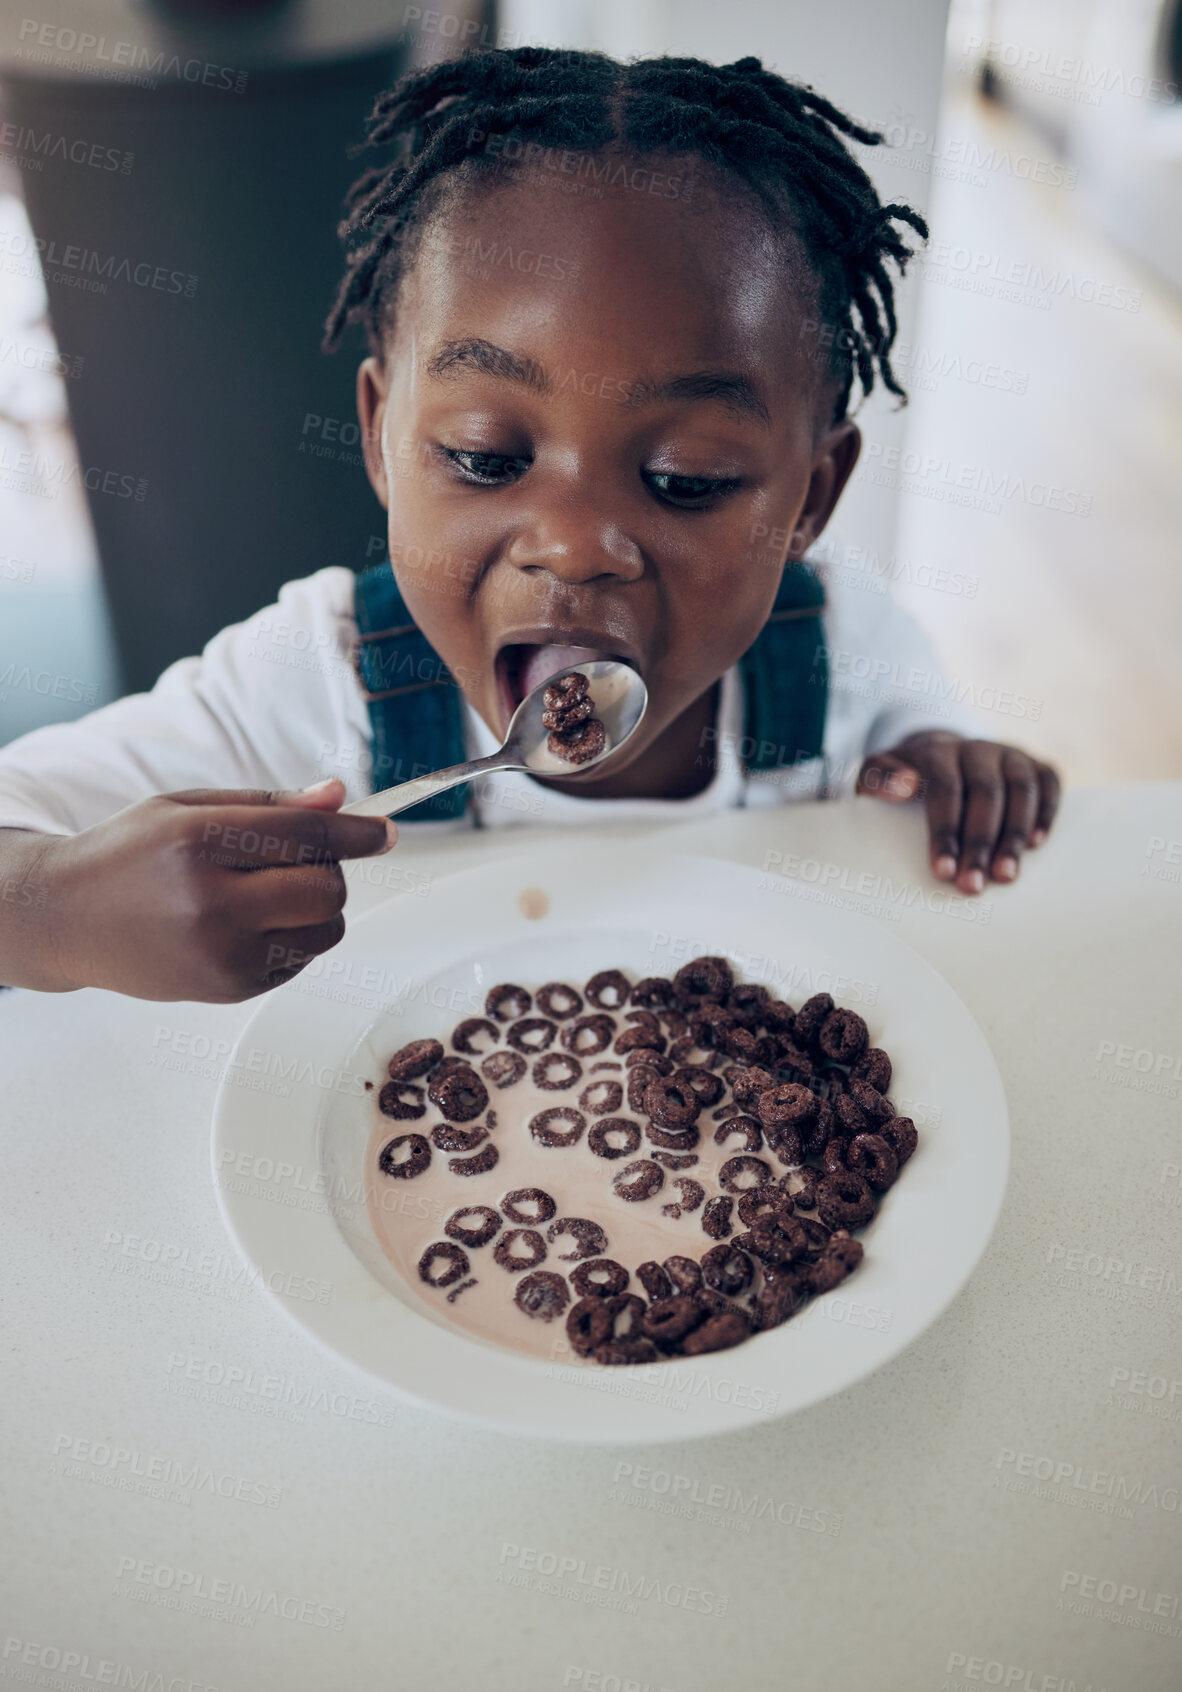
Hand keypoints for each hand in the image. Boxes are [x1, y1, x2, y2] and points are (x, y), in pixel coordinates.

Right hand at [35, 778, 395, 1000]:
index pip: (306, 835)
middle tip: (303, 858)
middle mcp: (210, 903)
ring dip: (319, 907)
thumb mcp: (189, 807)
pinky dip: (294, 937)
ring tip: (271, 891)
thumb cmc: (131, 853)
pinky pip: (300, 960)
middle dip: (331, 871)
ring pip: (324, 930)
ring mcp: (220, 954)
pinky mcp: (227, 989)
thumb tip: (340, 799)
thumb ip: (270, 804)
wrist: (67, 917)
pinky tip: (248, 922)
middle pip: (325, 890)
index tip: (385, 831)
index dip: (356, 833)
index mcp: (199, 842)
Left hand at [856, 732, 1059, 893]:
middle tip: (974, 886)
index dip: (946, 831)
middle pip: (986, 794)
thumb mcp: (875, 774)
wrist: (940, 756)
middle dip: (980, 843)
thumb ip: (878, 779)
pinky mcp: (1034, 763)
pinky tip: (1036, 844)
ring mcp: (1009, 754)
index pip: (945, 790)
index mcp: (937, 752)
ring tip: (1006, 876)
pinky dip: (1046, 812)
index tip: (943, 871)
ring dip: (1014, 835)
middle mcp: (977, 749)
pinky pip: (1049, 783)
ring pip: (1021, 790)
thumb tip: (904, 787)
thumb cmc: (903, 778)